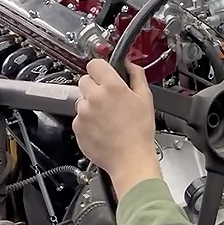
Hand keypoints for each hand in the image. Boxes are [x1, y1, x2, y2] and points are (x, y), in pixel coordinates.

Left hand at [73, 59, 160, 199]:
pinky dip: (87, 121)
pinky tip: (101, 128)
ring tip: (106, 117)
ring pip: (81, 100)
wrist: (130, 160)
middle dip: (95, 86)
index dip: (100, 68)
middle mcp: (94, 97)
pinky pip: (79, 117)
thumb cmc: (139, 132)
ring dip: (90, 104)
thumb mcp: (146, 98)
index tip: (104, 74)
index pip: (94, 64)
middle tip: (107, 98)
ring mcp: (83, 113)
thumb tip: (130, 64)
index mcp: (112, 87)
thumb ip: (136, 75)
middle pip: (85, 80)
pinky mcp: (77, 127)